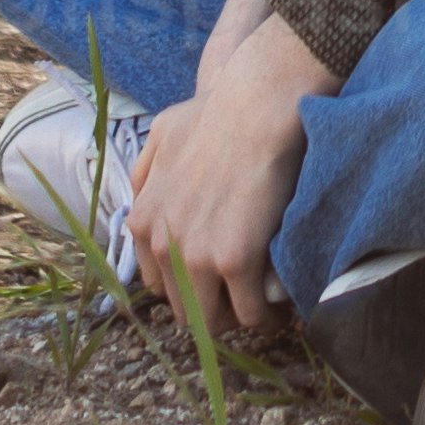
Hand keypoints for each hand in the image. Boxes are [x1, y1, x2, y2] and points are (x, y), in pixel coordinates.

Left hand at [128, 0, 320, 341]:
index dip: (190, 283)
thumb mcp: (160, 134)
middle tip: (243, 294)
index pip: (159, 284)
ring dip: (238, 316)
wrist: (256, 103)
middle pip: (184, 309)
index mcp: (142, 222)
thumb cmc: (217, 112)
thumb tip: (142, 198)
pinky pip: (251, 313)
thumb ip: (145, 172)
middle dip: (214, 306)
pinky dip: (267, 314)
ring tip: (264, 303)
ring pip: (213, 321)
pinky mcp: (234, 261)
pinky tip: (282, 302)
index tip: (216, 278)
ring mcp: (196, 257)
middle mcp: (162, 246)